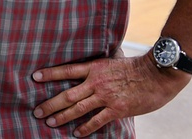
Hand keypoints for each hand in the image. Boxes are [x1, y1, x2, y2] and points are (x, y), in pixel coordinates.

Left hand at [32, 54, 189, 136]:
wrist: (157, 74)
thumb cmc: (137, 67)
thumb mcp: (113, 61)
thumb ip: (99, 67)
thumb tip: (89, 68)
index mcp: (94, 67)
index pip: (67, 70)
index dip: (50, 74)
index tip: (34, 77)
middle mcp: (96, 82)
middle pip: (67, 94)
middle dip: (50, 104)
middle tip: (37, 111)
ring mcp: (106, 96)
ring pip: (78, 108)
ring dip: (62, 117)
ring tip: (50, 122)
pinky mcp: (117, 109)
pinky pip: (97, 120)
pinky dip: (85, 128)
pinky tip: (76, 133)